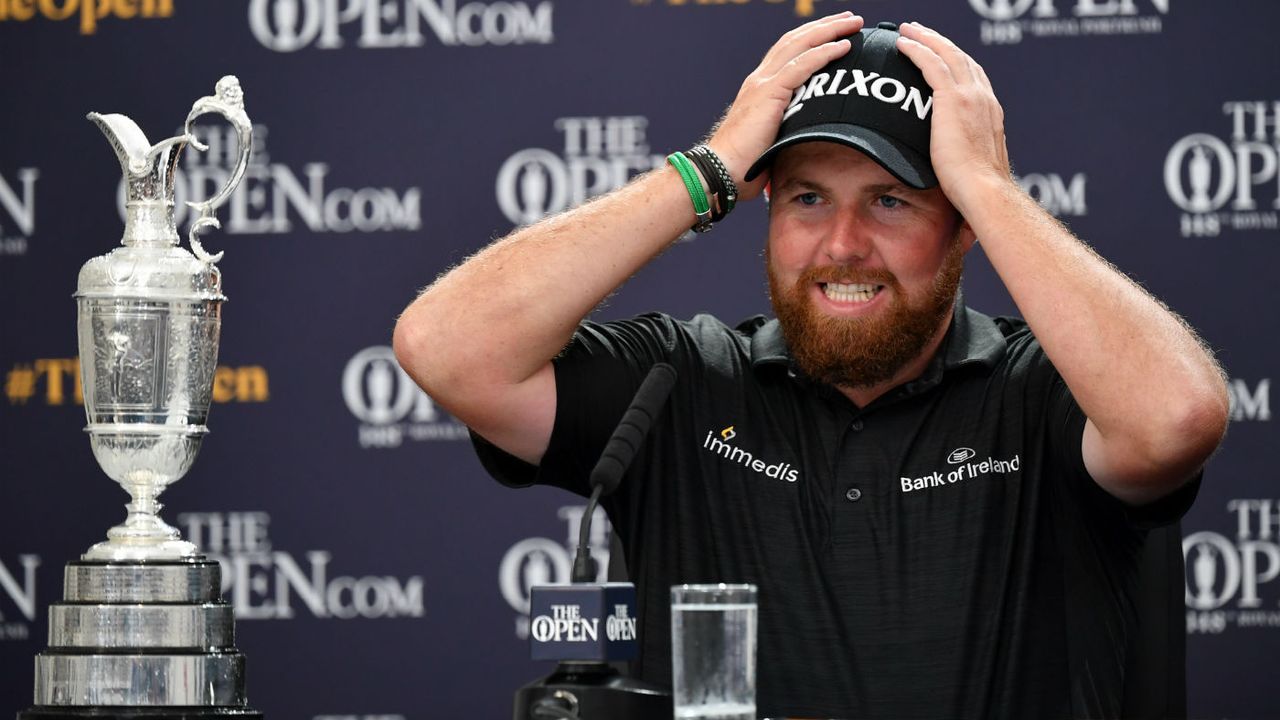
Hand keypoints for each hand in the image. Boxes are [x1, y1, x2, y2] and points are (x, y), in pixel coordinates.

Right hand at [707, 12, 863, 200]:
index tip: (836, 32)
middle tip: (851, 19)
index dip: (812, 38)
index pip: (788, 51)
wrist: (720, 170)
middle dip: (825, 26)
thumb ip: (788, 129)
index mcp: (760, 87)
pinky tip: (843, 46)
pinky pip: (801, 66)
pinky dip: (823, 53)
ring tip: (854, 23)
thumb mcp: (772, 140)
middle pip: (796, 40)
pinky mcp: (768, 94)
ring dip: (829, 31)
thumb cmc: (744, 164)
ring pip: (800, 45)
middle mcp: (760, 78)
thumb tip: (810, 139)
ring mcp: (762, 84)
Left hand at [895, 22, 1012, 210]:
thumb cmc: (976, 189)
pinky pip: (931, 64)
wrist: (983, 190)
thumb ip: (962, 153)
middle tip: (920, 31)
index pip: (973, 76)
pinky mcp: (952, 100)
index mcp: (990, 111)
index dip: (956, 60)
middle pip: (961, 58)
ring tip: (907, 30)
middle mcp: (983, 98)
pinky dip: (917, 50)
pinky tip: (902, 44)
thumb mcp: (971, 164)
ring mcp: (970, 96)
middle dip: (940, 42)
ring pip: (946, 54)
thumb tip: (950, 164)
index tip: (942, 53)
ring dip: (926, 38)